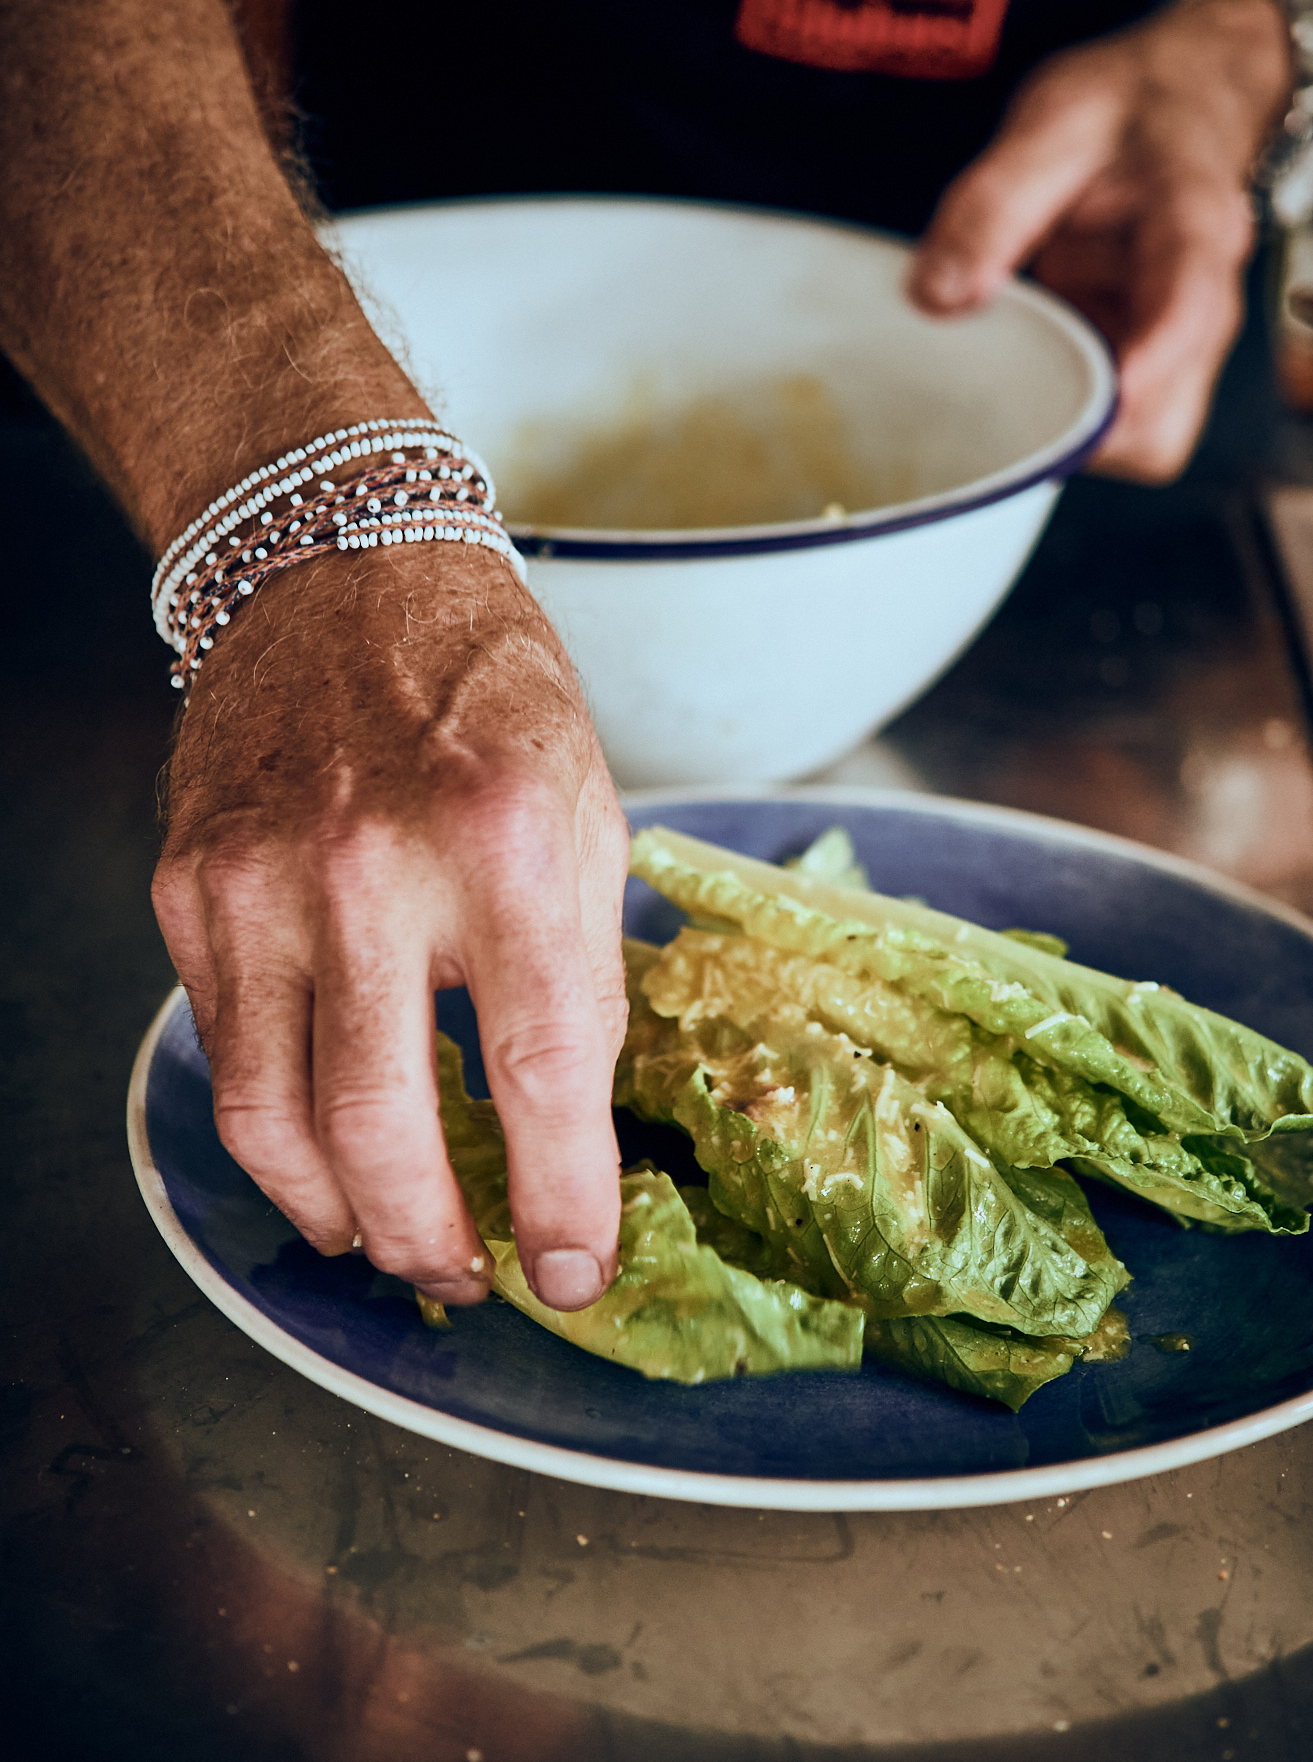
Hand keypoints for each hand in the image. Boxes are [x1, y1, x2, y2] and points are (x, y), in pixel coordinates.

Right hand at [152, 544, 628, 1310]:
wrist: (339, 572)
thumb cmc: (483, 689)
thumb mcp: (584, 812)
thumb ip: (580, 966)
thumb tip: (569, 1118)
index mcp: (503, 840)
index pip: (540, 1069)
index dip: (564, 1197)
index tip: (576, 1266)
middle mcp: (371, 866)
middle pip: (384, 1124)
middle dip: (435, 1238)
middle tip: (474, 1276)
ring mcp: (261, 881)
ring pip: (278, 1119)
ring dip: (343, 1215)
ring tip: (392, 1243)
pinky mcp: (191, 889)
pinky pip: (228, 1053)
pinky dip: (277, 1135)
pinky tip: (324, 1160)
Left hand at [908, 0, 1293, 482]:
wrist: (1189, 103)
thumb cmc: (1132, 108)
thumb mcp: (1054, 122)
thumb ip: (992, 205)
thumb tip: (936, 297)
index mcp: (1193, 225)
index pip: (1187, 305)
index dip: (1145, 363)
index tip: (1094, 400)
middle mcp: (1205, 302)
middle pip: (1166, 416)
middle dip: (1085, 429)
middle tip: (1001, 393)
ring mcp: (1183, 346)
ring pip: (1147, 438)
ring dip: (1072, 429)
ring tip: (1011, 375)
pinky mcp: (1153, 365)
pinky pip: (1121, 427)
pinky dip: (1069, 420)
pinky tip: (1029, 371)